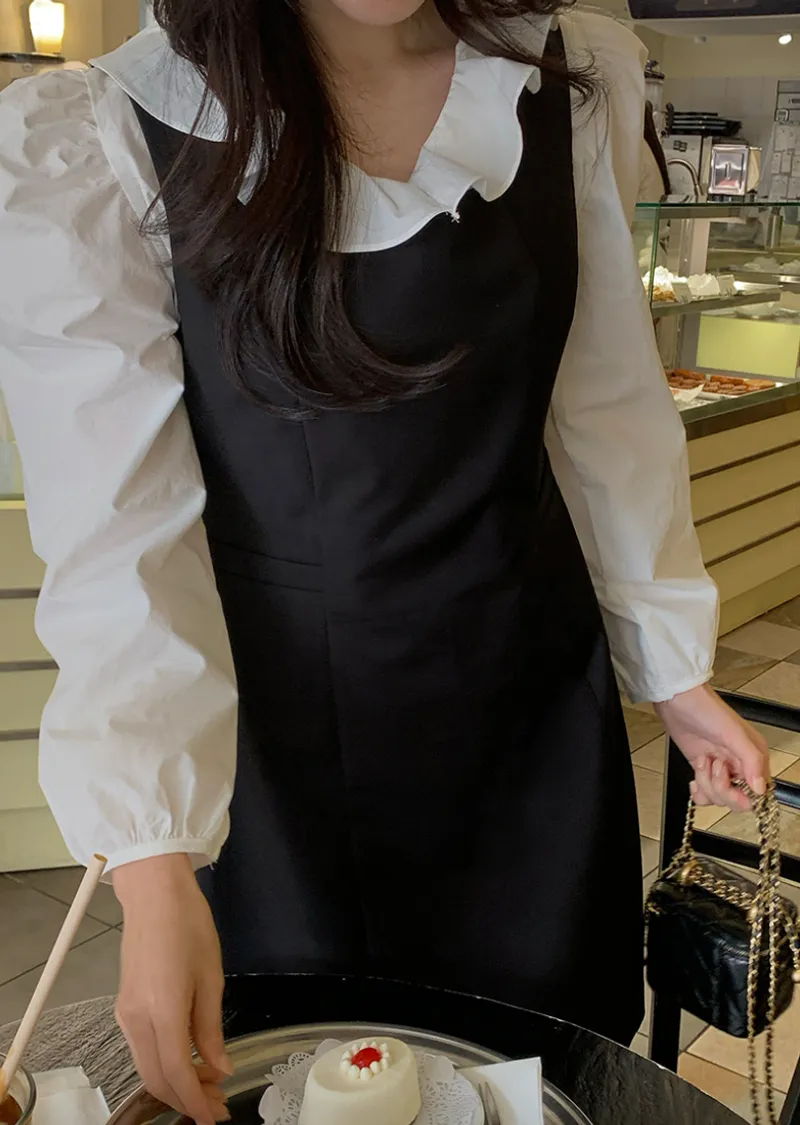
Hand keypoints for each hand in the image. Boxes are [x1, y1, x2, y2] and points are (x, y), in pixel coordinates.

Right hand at [113, 854, 230, 1123]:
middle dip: (186, 1100)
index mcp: (162, 1010)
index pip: (175, 1072)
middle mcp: (136, 1019)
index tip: (214, 1118)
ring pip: (146, 1068)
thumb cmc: (189, 925)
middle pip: (155, 1078)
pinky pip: (142, 1049)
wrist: (154, 894)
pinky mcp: (125, 1007)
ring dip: (175, 1084)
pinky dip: (164, 1064)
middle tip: (218, 1105)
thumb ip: (210, 1028)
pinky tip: (189, 1060)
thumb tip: (219, 1068)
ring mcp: (126, 1014)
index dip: (195, 1102)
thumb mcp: (211, 976)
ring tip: (210, 1086)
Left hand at [654, 683, 769, 811]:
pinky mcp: (703, 769)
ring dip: (706, 784)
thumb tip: (760, 788)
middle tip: (712, 766)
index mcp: (753, 757)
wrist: (677, 700)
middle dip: (720, 788)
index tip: (728, 782)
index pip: (757, 792)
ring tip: (702, 762)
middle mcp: (739, 765)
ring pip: (719, 798)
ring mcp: (720, 768)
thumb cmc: (706, 708)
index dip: (741, 794)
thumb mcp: (733, 733)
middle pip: (737, 799)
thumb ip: (751, 760)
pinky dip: (698, 791)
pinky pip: (705, 794)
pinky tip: (694, 778)